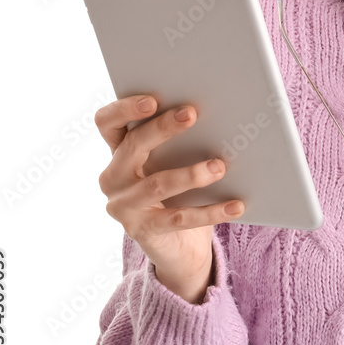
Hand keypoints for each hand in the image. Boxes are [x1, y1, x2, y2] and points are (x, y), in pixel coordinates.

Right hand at [95, 95, 244, 301]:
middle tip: (192, 114)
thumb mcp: (173, 161)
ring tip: (220, 166)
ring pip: (157, 184)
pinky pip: (180, 218)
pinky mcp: (144, 231)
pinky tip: (236, 205)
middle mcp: (114, 177)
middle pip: (133, 146)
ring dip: (191, 173)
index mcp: (118, 151)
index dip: (124, 108)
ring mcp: (125, 207)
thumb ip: (181, 140)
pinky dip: (211, 211)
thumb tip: (218, 113)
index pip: (107, 122)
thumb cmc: (179, 190)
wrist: (178, 245)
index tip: (152, 99)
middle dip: (163, 128)